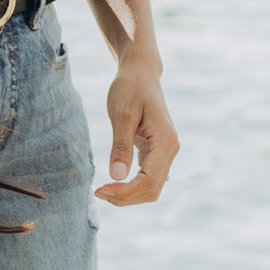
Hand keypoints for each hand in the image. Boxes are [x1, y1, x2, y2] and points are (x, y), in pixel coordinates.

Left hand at [95, 54, 178, 208]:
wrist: (140, 72)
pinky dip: (132, 186)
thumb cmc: (130, 88)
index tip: (100, 190)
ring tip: (104, 190)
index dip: (126, 192)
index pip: (149, 181)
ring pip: (152, 187)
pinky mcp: (158, 151)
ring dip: (129, 194)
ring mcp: (166, 151)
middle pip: (152, 189)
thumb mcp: (122, 115)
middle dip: (126, 197)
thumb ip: (120, 146)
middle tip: (98, 192)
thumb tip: (116, 177)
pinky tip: (114, 183)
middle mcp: (170, 149)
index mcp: (165, 141)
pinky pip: (149, 177)